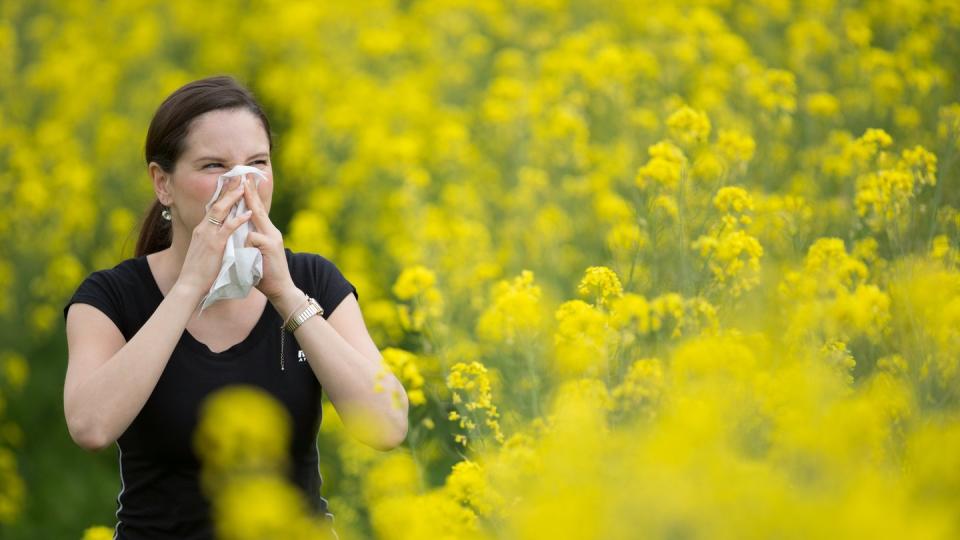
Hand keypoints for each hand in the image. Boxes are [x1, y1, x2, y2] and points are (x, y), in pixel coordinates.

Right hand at [175, 178, 253, 299]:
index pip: (212, 207)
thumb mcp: (204, 251)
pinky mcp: (215, 244)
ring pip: (221, 211)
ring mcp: (208, 235)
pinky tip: (249, 213)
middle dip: (228, 189)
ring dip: (233, 198)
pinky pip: (228, 228)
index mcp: (201, 230)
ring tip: (244, 187)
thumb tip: (218, 237)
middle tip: (239, 176)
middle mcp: (203, 229)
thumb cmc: (198, 272)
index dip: (222, 195)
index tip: (231, 183)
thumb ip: (210, 241)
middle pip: (216, 203)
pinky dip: (239, 219)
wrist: (189, 285)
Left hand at [241, 177, 295, 301]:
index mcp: (267, 232)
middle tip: (243, 175)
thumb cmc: (264, 274)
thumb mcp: (255, 254)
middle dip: (249, 191)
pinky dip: (245, 241)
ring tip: (242, 188)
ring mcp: (272, 238)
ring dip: (248, 204)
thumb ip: (249, 241)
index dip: (249, 195)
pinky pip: (252, 237)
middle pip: (257, 208)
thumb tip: (237, 233)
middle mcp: (271, 231)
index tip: (243, 181)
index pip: (256, 210)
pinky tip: (244, 248)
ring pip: (256, 218)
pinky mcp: (270, 246)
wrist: (281, 289)